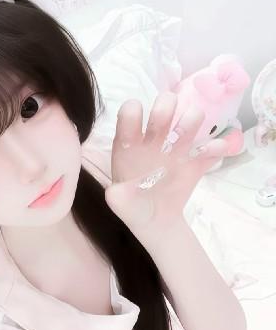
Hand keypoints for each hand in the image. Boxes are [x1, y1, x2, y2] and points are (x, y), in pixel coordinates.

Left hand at [104, 92, 235, 240]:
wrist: (155, 222)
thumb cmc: (132, 207)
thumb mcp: (121, 205)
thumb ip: (117, 198)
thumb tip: (114, 193)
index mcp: (130, 147)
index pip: (128, 121)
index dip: (131, 113)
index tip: (135, 109)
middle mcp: (153, 143)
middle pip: (161, 113)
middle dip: (164, 108)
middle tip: (167, 112)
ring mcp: (175, 151)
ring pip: (187, 124)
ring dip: (192, 120)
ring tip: (190, 128)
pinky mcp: (194, 164)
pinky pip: (209, 151)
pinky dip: (215, 148)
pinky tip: (214, 150)